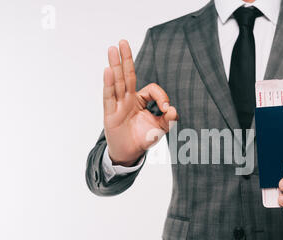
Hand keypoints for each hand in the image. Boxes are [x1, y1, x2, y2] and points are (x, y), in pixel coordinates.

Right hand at [103, 40, 177, 165]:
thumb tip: (173, 110)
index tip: (166, 108)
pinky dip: (109, 84)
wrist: (130, 154)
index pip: (151, 89)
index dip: (161, 96)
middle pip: (127, 76)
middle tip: (123, 41)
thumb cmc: (143, 138)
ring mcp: (118, 105)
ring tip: (113, 48)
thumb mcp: (161, 129)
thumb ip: (169, 119)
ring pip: (117, 82)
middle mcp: (128, 99)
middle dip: (126, 59)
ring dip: (115, 65)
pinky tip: (108, 70)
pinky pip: (109, 97)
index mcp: (140, 101)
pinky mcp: (110, 114)